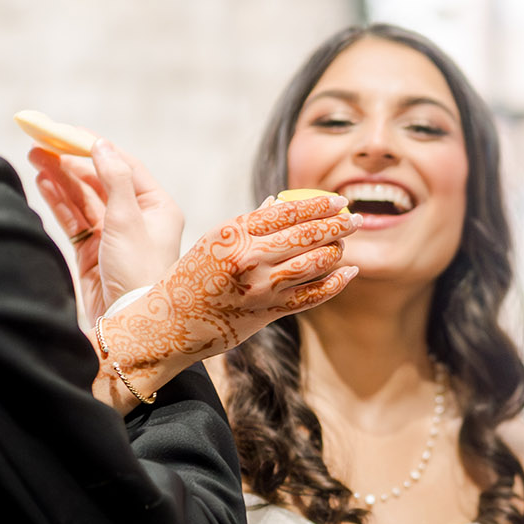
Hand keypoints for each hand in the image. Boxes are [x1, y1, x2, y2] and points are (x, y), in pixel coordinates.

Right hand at [32, 140, 184, 321]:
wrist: (128, 325)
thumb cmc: (138, 273)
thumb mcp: (128, 220)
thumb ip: (114, 179)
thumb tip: (101, 145)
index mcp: (157, 207)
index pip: (124, 166)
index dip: (95, 148)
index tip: (68, 132)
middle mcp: (138, 219)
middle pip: (100, 181)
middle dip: (71, 163)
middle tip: (43, 145)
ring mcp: (113, 236)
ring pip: (84, 199)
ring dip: (61, 179)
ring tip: (36, 158)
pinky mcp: (93, 253)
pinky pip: (75, 219)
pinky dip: (59, 201)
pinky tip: (43, 182)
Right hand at [96, 194, 359, 405]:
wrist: (170, 323)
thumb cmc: (190, 276)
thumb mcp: (213, 241)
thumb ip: (249, 224)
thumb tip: (281, 204)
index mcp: (233, 233)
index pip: (286, 211)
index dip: (318, 205)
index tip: (338, 200)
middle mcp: (249, 258)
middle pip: (305, 236)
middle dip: (336, 225)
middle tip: (354, 219)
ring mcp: (260, 288)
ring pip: (313, 264)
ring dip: (336, 252)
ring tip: (345, 244)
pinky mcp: (267, 313)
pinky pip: (311, 296)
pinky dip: (334, 284)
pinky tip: (348, 273)